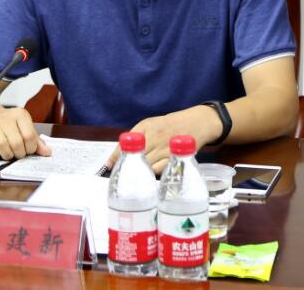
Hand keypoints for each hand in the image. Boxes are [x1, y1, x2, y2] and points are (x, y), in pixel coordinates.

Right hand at [0, 107, 51, 159]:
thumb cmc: (10, 124)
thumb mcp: (25, 126)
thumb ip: (36, 140)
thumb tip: (48, 153)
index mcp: (20, 115)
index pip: (29, 135)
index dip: (31, 148)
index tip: (29, 149)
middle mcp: (5, 119)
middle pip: (17, 143)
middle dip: (20, 153)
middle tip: (19, 153)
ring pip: (2, 146)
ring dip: (8, 155)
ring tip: (9, 153)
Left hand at [106, 106, 221, 173]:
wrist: (196, 123)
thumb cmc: (169, 125)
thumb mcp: (150, 124)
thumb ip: (134, 137)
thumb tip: (116, 155)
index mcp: (146, 126)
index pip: (127, 143)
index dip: (116, 155)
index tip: (108, 166)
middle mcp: (155, 136)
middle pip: (135, 156)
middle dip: (127, 167)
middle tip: (121, 177)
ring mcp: (165, 147)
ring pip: (147, 165)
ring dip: (139, 173)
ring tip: (134, 180)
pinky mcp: (175, 157)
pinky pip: (160, 170)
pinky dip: (153, 174)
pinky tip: (150, 177)